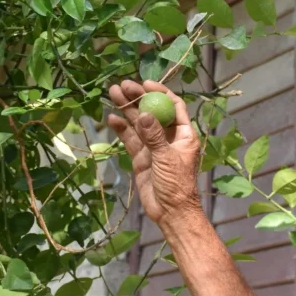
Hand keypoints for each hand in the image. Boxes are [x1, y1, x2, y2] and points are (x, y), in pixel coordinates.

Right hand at [106, 79, 201, 224]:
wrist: (170, 212)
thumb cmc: (177, 185)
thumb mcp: (167, 159)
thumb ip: (154, 137)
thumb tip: (144, 115)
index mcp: (184, 135)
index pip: (174, 106)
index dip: (161, 93)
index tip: (145, 83)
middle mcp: (169, 137)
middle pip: (152, 112)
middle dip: (139, 98)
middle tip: (123, 86)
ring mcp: (154, 147)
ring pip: (139, 124)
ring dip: (127, 109)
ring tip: (113, 93)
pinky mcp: (141, 158)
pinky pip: (131, 139)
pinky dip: (122, 129)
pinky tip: (111, 118)